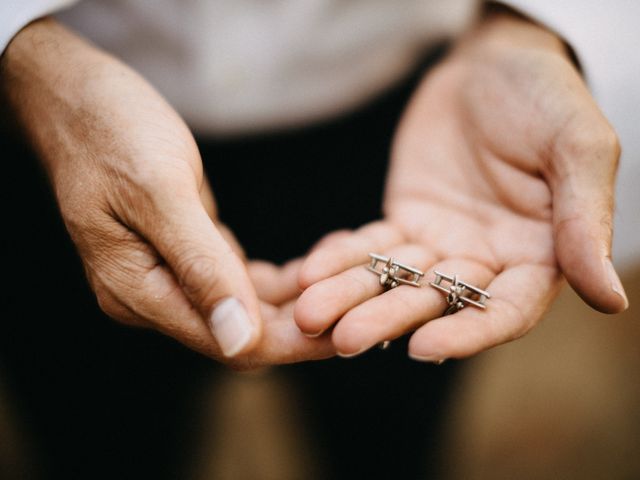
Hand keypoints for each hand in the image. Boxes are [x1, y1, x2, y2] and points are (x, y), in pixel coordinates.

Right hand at [1, 18, 332, 367]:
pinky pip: (239, 280)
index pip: (226, 342)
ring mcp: (169, 275)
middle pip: (240, 332)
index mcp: (136, 290)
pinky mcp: (185, 254)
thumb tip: (238, 340)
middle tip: (366, 305)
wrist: (78, 99)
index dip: (291, 342)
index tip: (349, 330)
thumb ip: (199, 266)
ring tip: (353, 286)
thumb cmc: (111, 132)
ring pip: (245, 308)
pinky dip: (277, 279)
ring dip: (297, 303)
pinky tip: (317, 266)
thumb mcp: (158, 191)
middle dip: (303, 324)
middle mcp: (151, 294)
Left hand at [294, 8, 626, 360]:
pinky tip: (309, 272)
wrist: (491, 63)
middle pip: (435, 302)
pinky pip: (371, 246)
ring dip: (352, 297)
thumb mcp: (577, 147)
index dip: (467, 333)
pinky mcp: (405, 221)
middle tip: (344, 339)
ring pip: (394, 280)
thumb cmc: (546, 98)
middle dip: (388, 319)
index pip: (503, 310)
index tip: (422, 347)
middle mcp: (487, 260)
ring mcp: (442, 243)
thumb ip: (585, 220)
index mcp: (538, 256)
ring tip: (309, 312)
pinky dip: (341, 259)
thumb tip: (609, 299)